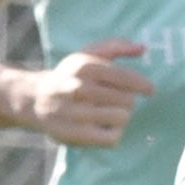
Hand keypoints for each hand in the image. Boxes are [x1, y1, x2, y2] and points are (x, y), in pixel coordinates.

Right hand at [16, 39, 157, 146]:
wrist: (36, 100)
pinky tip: (105, 127)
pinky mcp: (76, 135)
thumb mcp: (87, 54)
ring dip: (122, 116)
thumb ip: (116, 47)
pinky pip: (113, 138)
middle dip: (128, 100)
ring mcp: (77, 113)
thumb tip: (143, 48)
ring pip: (122, 118)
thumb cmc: (69, 76)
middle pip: (128, 99)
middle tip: (117, 101)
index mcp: (85, 66)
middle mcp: (79, 88)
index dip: (143, 85)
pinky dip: (114, 134)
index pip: (125, 77)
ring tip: (111, 113)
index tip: (149, 90)